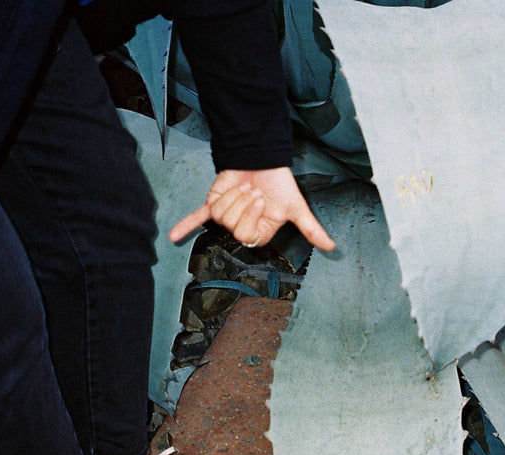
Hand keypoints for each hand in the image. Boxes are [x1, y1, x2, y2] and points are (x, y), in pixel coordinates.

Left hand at [168, 167, 334, 250]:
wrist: (262, 158)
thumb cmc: (279, 183)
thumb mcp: (296, 206)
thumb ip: (310, 228)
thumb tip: (331, 247)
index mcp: (260, 231)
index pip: (248, 235)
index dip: (252, 216)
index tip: (262, 200)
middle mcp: (241, 225)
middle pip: (232, 225)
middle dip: (241, 202)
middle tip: (252, 190)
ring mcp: (226, 215)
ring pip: (219, 214)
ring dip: (230, 195)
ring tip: (242, 185)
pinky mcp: (213, 203)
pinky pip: (198, 217)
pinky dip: (184, 226)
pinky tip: (173, 237)